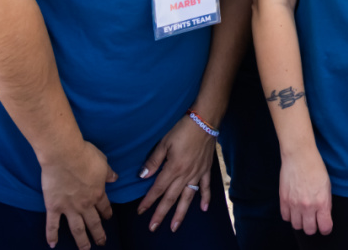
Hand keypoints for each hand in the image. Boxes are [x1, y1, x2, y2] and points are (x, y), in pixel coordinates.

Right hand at [40, 141, 116, 249]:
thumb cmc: (85, 155)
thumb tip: (115, 178)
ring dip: (82, 241)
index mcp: (98, 193)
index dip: (107, 213)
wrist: (65, 155)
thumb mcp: (103, 162)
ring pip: (77, 229)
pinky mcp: (54, 207)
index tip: (109, 218)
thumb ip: (108, 173)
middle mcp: (85, 204)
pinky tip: (53, 245)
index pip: (104, 207)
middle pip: (94, 223)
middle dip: (99, 234)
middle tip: (102, 242)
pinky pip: (52, 225)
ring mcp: (69, 208)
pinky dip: (52, 236)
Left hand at [135, 114, 217, 232]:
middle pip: (171, 197)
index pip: (158, 188)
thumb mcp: (164, 142)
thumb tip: (143, 176)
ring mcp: (197, 173)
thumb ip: (154, 160)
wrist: (205, 120)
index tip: (140, 211)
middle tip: (153, 227)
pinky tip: (203, 209)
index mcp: (174, 168)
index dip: (149, 201)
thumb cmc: (182, 128)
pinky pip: (205, 186)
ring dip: (180, 213)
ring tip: (174, 226)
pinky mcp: (206, 169)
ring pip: (187, 197)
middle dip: (161, 213)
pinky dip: (205, 198)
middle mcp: (186, 174)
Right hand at [279, 146, 332, 234]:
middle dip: (313, 227)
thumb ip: (325, 203)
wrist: (299, 155)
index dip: (326, 228)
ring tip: (303, 214)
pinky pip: (285, 217)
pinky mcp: (283, 199)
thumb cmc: (315, 167)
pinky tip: (293, 209)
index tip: (325, 225)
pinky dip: (290, 215)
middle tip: (313, 220)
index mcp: (321, 202)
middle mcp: (308, 206)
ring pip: (296, 226)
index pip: (324, 227)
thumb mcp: (327, 186)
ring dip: (300, 222)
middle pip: (309, 230)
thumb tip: (324, 215)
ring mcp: (294, 203)